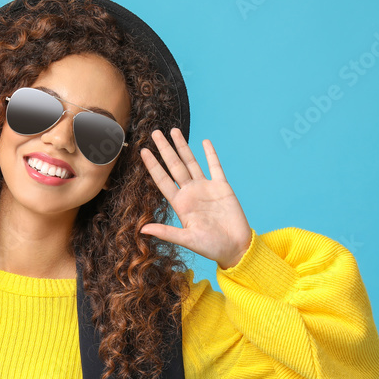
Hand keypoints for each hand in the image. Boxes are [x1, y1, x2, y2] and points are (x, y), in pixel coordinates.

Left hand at [139, 128, 251, 268]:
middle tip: (155, 132)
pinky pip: (215, 166)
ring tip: (174, 130)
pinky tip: (204, 142)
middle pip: (174, 166)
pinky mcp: (222, 187)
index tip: (143, 151)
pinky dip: (210, 154)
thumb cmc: (211, 247)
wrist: (236, 248)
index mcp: (180, 204)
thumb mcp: (187, 240)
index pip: (162, 180)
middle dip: (164, 149)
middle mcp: (190, 193)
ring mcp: (206, 188)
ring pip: (191, 162)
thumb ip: (166, 232)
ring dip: (183, 146)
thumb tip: (142, 230)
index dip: (153, 166)